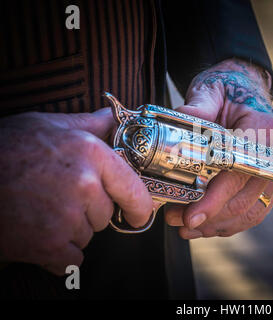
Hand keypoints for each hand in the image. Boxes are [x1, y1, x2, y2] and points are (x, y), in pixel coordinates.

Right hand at [0, 109, 153, 274]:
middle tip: (55, 197)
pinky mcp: (48, 244)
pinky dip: (56, 254)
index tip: (140, 215)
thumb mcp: (47, 125)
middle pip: (105, 215)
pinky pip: (71, 260)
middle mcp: (85, 185)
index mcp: (91, 154)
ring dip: (69, 231)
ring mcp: (67, 216)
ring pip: (86, 236)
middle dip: (87, 211)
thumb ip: (87, 125)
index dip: (139, 206)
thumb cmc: (4, 149)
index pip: (133, 188)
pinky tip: (37, 234)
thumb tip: (111, 118)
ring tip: (40, 211)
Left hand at [165, 58, 272, 238]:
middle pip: (245, 198)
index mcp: (262, 131)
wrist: (245, 89)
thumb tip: (182, 119)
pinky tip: (205, 226)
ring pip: (250, 211)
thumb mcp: (211, 89)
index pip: (240, 171)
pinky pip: (253, 212)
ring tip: (186, 227)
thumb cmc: (228, 89)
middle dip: (210, 216)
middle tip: (177, 220)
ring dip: (217, 225)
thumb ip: (200, 105)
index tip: (191, 214)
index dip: (216, 197)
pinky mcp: (265, 182)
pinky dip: (229, 223)